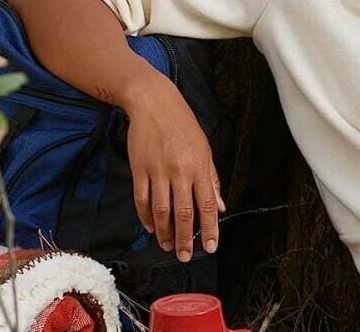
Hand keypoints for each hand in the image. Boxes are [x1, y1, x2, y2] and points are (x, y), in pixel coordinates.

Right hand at [123, 75, 225, 261]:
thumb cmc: (183, 125)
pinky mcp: (139, 169)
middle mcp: (180, 171)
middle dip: (186, 238)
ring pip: (161, 211)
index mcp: (200, 166)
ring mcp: (158, 171)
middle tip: (186, 256)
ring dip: (165, 232)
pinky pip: (142, 200)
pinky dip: (145, 217)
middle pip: (184, 213)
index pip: (207, 204)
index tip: (210, 246)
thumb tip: (220, 206)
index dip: (209, 228)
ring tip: (168, 246)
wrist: (154, 103)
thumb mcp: (205, 149)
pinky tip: (150, 227)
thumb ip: (212, 179)